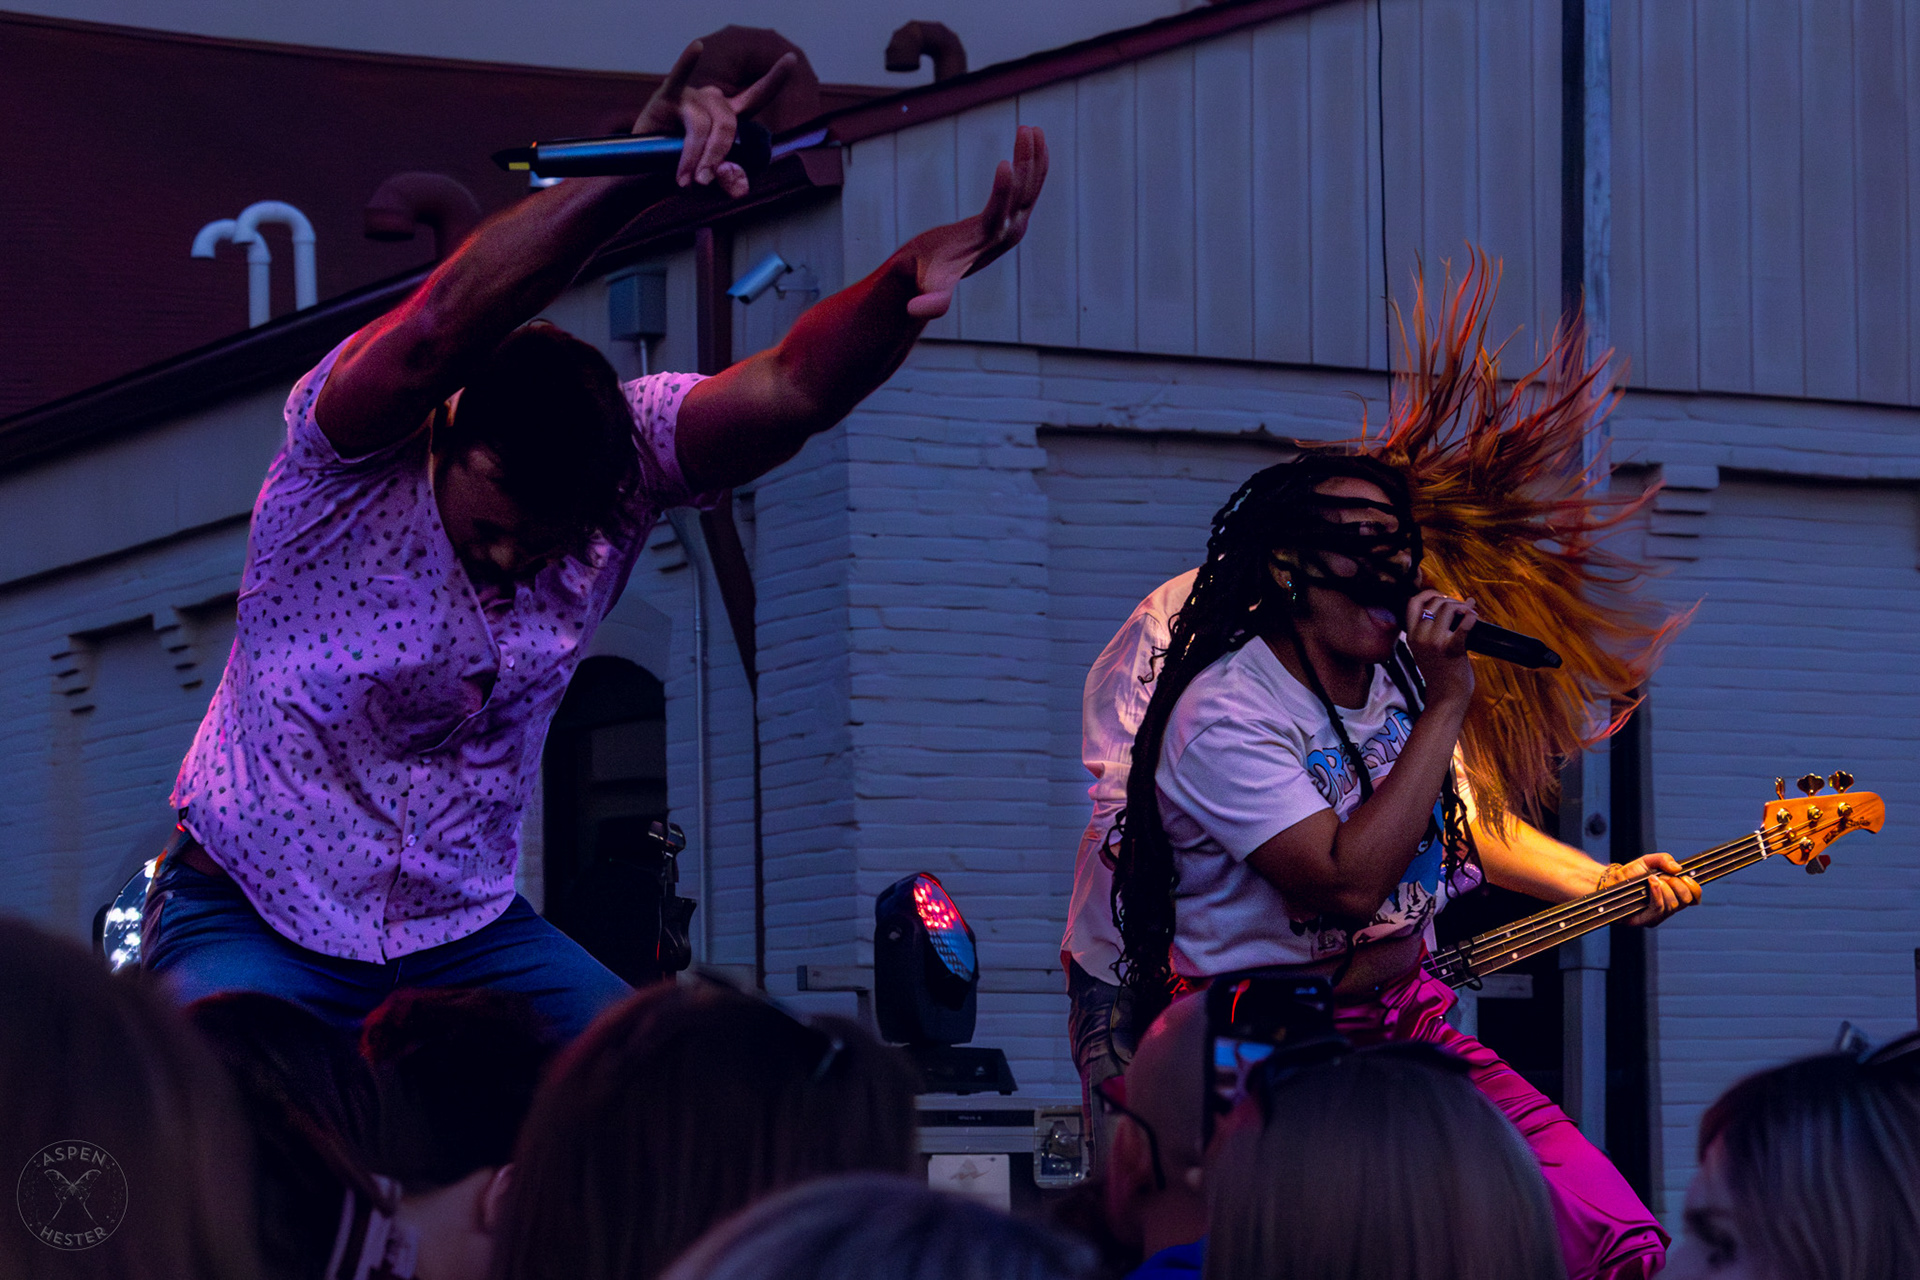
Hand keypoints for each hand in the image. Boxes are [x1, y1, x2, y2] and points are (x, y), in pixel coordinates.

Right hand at [630, 41, 796, 196]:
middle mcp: (712, 100)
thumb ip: (728, 182)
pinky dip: (687, 62)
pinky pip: (678, 78)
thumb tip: (733, 181)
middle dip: (717, 155)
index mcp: (728, 114)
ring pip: (702, 124)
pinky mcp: (666, 96)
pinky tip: (697, 47)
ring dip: (694, 156)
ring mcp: (690, 96)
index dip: (773, 79)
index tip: (791, 58)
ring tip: (684, 181)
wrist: (642, 173)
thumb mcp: (711, 182)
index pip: (756, 96)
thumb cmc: (681, 170)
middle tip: (703, 182)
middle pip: (728, 124)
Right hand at [902, 125, 1049, 318]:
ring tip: (1029, 128)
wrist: (934, 277)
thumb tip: (918, 313)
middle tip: (1025, 130)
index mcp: (987, 243)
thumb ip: (929, 303)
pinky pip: (1029, 185)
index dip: (1003, 190)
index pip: (998, 214)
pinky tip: (1033, 140)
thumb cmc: (926, 278)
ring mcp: (1014, 224)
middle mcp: (1008, 233)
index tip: (1006, 162)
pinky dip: (1032, 162)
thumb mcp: (928, 287)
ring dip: (1032, 156)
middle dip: (1025, 161)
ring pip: (1030, 186)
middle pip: (1022, 194)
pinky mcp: (1012, 216)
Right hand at [1404, 589, 1476, 711]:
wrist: (1445, 698)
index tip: (1442, 596)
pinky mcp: (1451, 649)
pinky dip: (1472, 617)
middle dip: (1452, 601)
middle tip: (1463, 610)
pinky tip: (1476, 619)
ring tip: (1471, 615)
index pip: (1413, 603)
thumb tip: (1466, 601)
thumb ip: (1438, 628)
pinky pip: (1464, 624)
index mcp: (1411, 636)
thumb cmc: (1442, 673)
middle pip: (1435, 602)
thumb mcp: (1428, 649)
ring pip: (1448, 608)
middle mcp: (1419, 637)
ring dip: (1463, 607)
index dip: (1428, 593)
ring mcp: (1434, 643)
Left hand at [1600, 854, 1702, 926]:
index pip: (1695, 897)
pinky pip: (1658, 908)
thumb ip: (1664, 859)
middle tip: (1664, 876)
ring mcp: (1658, 915)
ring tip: (1652, 879)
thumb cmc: (1631, 874)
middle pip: (1686, 900)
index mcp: (1674, 894)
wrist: (1610, 882)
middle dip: (1677, 884)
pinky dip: (1657, 893)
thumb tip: (1678, 868)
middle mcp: (1669, 907)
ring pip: (1673, 904)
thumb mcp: (1648, 861)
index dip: (1695, 888)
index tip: (1685, 876)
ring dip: (1664, 887)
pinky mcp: (1647, 920)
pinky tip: (1652, 883)